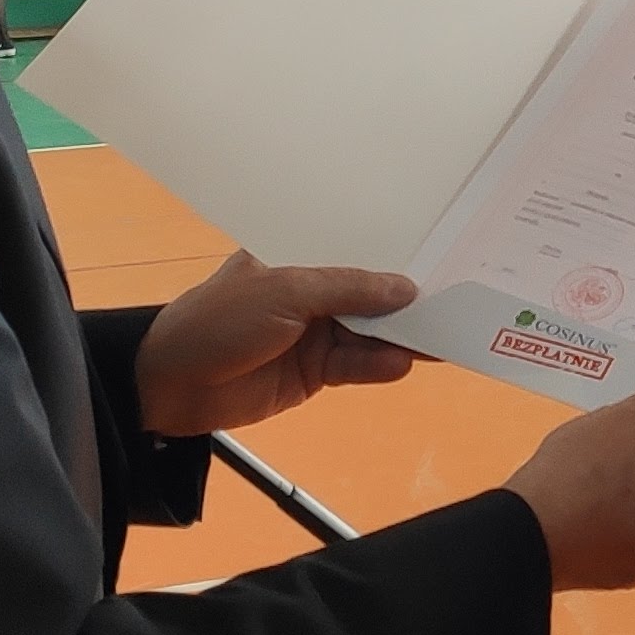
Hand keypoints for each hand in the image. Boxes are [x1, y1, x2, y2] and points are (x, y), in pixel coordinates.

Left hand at [135, 254, 418, 434]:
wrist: (171, 384)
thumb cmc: (221, 321)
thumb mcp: (286, 293)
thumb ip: (348, 290)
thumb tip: (408, 289)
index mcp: (299, 256)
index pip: (357, 249)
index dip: (396, 252)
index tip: (444, 251)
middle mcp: (313, 291)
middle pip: (372, 294)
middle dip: (410, 297)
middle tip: (463, 296)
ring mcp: (316, 333)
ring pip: (371, 332)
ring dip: (402, 335)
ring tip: (446, 333)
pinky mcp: (317, 373)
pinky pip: (358, 365)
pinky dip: (379, 365)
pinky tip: (404, 361)